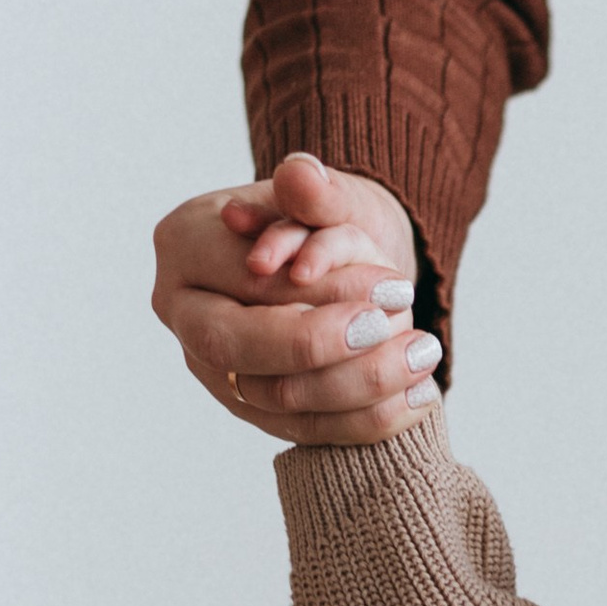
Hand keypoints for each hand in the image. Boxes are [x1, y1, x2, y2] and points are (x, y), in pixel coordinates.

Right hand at [151, 152, 439, 444]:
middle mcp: (183, 313)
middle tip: (393, 329)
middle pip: (237, 348)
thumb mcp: (328, 192)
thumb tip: (300, 175)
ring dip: (359, 384)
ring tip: (423, 354)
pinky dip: (369, 419)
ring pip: (274, 398)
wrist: (330, 260)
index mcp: (184, 244)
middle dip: (324, 346)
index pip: (247, 281)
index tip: (392, 289)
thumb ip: (314, 188)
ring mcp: (212, 368)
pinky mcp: (250, 409)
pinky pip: (306, 430)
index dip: (319, 291)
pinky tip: (420, 394)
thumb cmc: (323, 218)